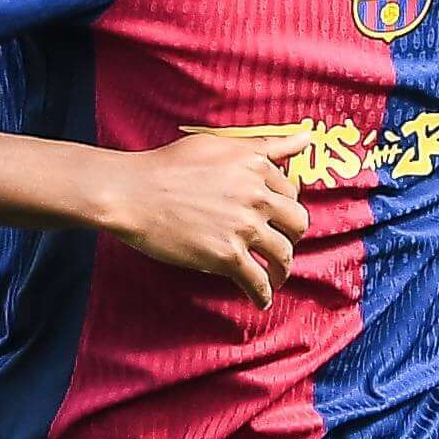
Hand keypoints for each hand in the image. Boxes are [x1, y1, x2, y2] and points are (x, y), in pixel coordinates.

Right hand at [103, 130, 310, 305]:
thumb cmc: (168, 166)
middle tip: (278, 245)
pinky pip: (257, 281)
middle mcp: (256, 196)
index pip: (290, 192)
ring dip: (282, 269)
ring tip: (275, 277)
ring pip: (283, 255)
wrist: (133, 193)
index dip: (283, 207)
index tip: (274, 218)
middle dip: (291, 236)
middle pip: (297, 223)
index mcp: (256, 166)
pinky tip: (261, 301)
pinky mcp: (226, 256)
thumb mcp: (220, 144)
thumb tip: (305, 138)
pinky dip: (262, 295)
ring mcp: (243, 227)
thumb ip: (265, 145)